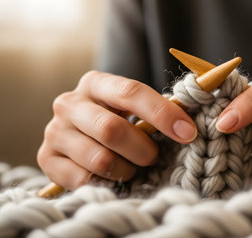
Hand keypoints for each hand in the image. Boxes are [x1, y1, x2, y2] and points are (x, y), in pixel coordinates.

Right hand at [37, 71, 196, 189]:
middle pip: (112, 130)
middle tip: (153, 157)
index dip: (163, 114)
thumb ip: (156, 111)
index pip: (131, 92)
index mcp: (95, 83)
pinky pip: (85, 180)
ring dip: (126, 169)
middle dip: (143, 149)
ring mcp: (55, 132)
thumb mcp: (132, 108)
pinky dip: (107, 183)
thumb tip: (189, 127)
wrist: (77, 136)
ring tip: (131, 167)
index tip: (188, 133)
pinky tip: (111, 176)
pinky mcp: (47, 160)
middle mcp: (69, 103)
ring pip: (100, 160)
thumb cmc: (116, 119)